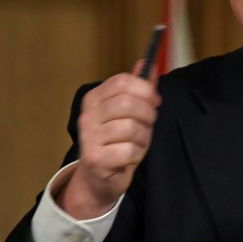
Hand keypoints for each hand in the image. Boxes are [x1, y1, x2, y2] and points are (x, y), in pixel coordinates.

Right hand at [56, 60, 160, 218]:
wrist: (99, 178)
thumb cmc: (118, 141)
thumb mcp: (129, 113)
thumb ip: (138, 89)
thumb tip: (148, 63)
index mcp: (94, 98)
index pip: (122, 81)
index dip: (145, 89)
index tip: (155, 100)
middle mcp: (87, 115)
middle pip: (128, 103)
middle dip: (148, 114)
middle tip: (148, 124)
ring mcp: (89, 137)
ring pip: (131, 128)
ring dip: (144, 137)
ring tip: (138, 143)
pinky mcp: (95, 158)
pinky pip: (129, 150)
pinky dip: (137, 154)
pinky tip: (130, 156)